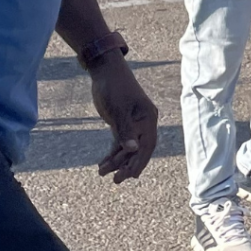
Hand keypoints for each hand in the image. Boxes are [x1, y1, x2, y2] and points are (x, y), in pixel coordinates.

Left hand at [88, 54, 157, 183]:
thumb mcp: (118, 109)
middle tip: (115, 180)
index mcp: (148, 119)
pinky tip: (104, 163)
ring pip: (127, 148)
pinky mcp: (122, 123)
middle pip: (138, 150)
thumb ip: (125, 130)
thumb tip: (133, 150)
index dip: (139, 162)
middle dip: (127, 166)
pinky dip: (113, 153)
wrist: (104, 70)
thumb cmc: (113, 86)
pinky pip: (120, 142)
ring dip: (116, 161)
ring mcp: (133, 123)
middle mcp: (143, 123)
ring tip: (102, 172)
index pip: (147, 146)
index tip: (130, 176)